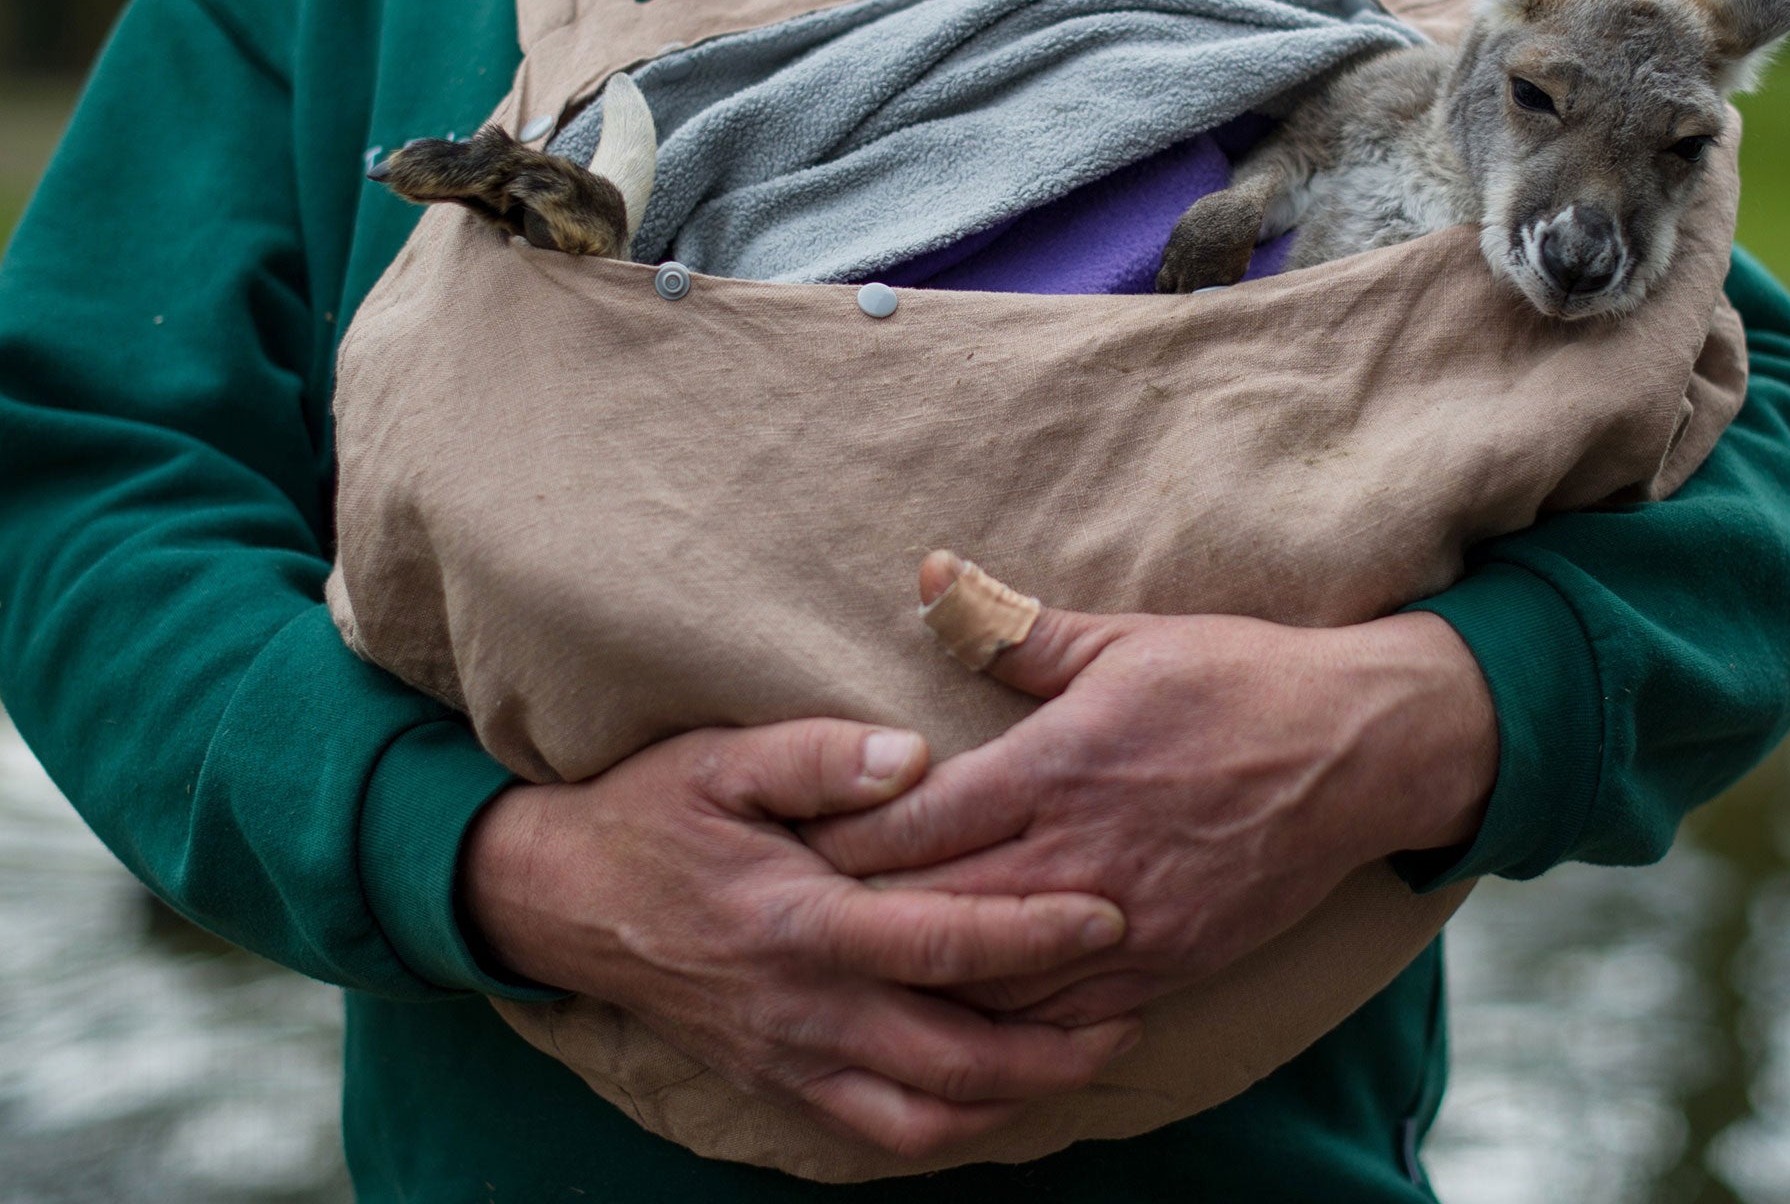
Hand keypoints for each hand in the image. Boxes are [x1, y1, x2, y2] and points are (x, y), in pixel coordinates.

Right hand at [458, 719, 1137, 1158]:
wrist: (558, 900)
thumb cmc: (651, 814)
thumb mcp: (724, 760)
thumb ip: (821, 756)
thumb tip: (914, 755)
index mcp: (800, 921)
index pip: (943, 945)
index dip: (1035, 936)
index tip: (1110, 915)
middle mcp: (802, 1008)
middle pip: (956, 1057)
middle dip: (1058, 1045)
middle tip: (1133, 1009)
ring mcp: (789, 1057)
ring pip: (927, 1117)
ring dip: (1018, 1098)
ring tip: (1088, 1058)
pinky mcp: (778, 1081)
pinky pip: (880, 1132)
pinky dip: (952, 1126)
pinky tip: (1002, 1094)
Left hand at [806, 572, 1497, 1029]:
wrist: (1361, 750)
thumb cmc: (1236, 680)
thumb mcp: (1122, 638)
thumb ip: (1012, 627)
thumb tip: (931, 576)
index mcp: (1054, 767)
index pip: (913, 823)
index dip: (840, 838)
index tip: (787, 840)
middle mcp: (1079, 856)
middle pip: (935, 912)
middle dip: (860, 919)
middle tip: (798, 918)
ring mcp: (1124, 923)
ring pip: (991, 982)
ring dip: (924, 980)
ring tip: (863, 974)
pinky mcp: (1168, 965)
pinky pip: (1066, 1018)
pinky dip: (1007, 1021)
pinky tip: (967, 1014)